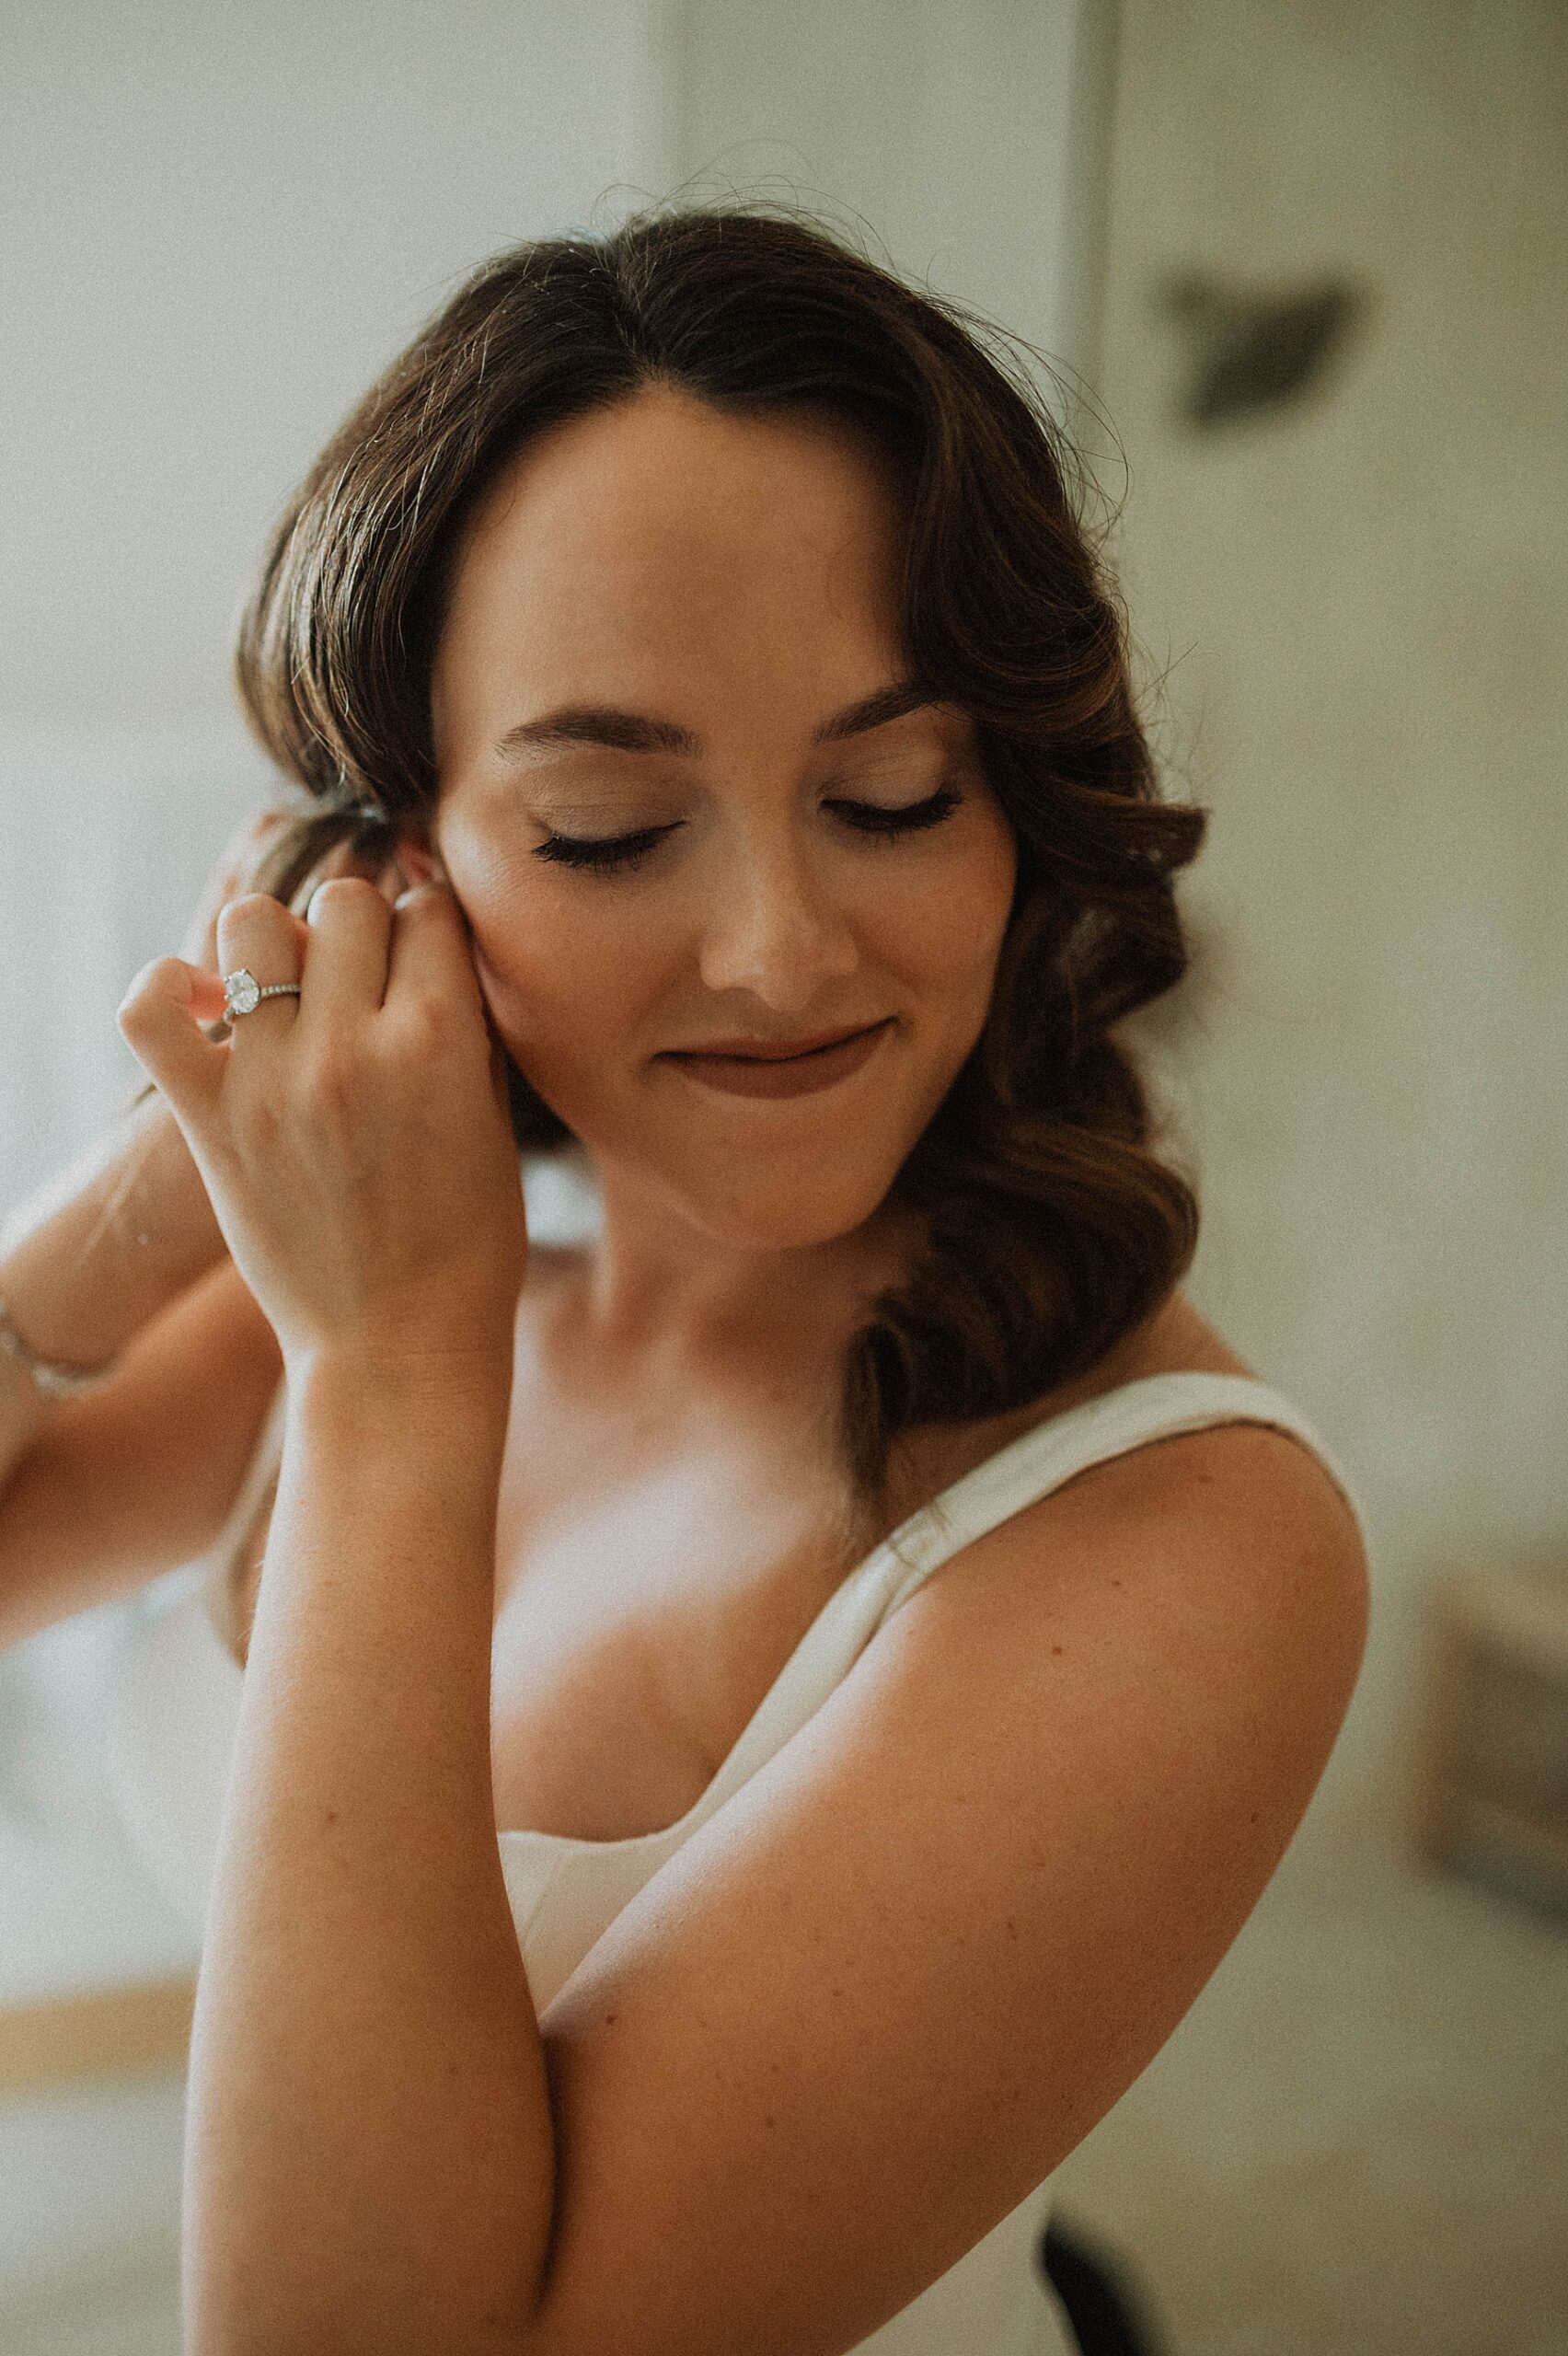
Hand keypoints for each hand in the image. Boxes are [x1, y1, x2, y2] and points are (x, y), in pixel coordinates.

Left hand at [115, 874, 528, 1377]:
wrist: (398, 1349)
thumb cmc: (466, 1245)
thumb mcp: (495, 1121)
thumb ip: (468, 1027)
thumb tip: (438, 946)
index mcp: (441, 1043)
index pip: (431, 912)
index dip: (434, 934)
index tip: (429, 967)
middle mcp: (352, 1048)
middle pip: (348, 902)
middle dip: (363, 932)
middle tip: (366, 988)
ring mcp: (272, 1082)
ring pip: (253, 923)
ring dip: (277, 945)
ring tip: (292, 995)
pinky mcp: (210, 1121)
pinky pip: (151, 1009)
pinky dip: (167, 987)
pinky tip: (206, 1005)